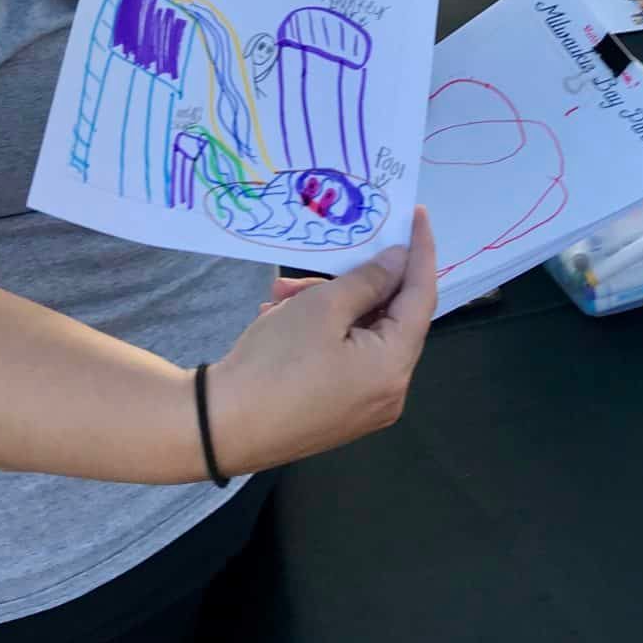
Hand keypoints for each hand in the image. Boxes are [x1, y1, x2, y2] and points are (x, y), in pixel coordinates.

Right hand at [210, 208, 436, 473]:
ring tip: (283, 295)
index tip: (418, 215)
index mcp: (393, 367)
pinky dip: (322, 332)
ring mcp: (364, 407)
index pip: (422, 297)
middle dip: (354, 284)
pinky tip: (281, 318)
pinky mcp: (339, 412)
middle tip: (318, 266)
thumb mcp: (324, 306)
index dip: (421, 253)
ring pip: (361, 335)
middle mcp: (389, 392)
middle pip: (388, 318)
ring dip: (328, 306)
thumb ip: (369, 279)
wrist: (220, 427)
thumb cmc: (276, 362)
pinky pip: (345, 357)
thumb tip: (400, 261)